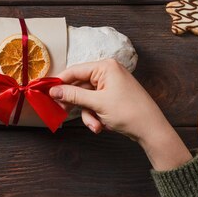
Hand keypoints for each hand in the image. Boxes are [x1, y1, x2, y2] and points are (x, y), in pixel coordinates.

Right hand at [49, 59, 191, 170]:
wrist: (151, 130)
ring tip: (95, 126)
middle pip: (79, 86)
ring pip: (86, 98)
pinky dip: (95, 116)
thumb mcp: (97, 103)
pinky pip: (95, 104)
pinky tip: (101, 126)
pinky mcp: (112, 97)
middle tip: (64, 112)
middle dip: (77, 104)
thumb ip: (73, 95)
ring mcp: (110, 85)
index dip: (60, 82)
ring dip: (88, 114)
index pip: (75, 70)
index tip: (46, 92)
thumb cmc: (129, 112)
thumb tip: (53, 90)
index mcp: (105, 67)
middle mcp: (108, 73)